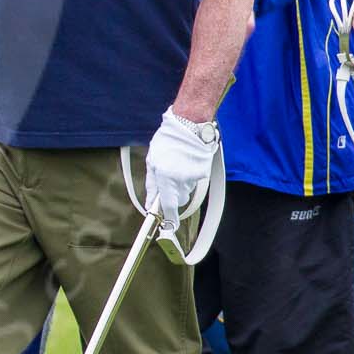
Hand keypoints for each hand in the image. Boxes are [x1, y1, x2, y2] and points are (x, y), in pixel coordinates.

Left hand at [144, 109, 218, 231]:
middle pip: (178, 200)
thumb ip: (151, 185)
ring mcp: (193, 176)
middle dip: (172, 195)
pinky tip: (186, 163)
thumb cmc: (167, 141)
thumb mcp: (152, 161)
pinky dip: (189, 176)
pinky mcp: (203, 173)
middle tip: (168, 180)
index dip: (168, 218)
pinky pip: (193, 182)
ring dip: (180, 184)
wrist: (189, 126)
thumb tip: (150, 204)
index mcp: (165, 175)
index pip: (168, 204)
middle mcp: (180, 178)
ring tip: (177, 165)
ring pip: (185, 191)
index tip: (169, 227)